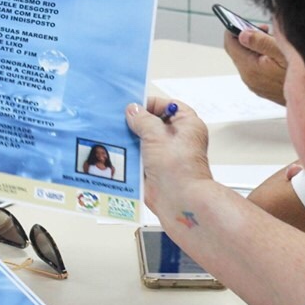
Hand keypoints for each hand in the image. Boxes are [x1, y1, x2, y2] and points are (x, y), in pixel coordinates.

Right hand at [125, 97, 213, 214]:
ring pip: (144, 141)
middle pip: (154, 123)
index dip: (150, 104)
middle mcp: (179, 139)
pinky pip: (139, 157)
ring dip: (131, 139)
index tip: (133, 105)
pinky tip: (117, 150)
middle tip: (120, 119)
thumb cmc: (180, 169)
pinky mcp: (156, 169)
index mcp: (188, 125)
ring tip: (116, 134)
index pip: (168, 106)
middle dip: (137, 122)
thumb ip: (143, 120)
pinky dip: (129, 155)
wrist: (180, 200)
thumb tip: (134, 111)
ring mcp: (166, 155)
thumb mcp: (156, 135)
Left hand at [224, 27, 286, 105]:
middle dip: (246, 38)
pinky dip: (259, 59)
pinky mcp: (261, 87)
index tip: (242, 21)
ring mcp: (254, 84)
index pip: (230, 44)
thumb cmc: (301, 75)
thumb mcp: (281, 52)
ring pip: (246, 60)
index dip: (233, 29)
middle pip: (237, 52)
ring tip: (272, 42)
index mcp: (249, 67)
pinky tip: (274, 56)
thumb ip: (260, 42)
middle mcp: (248, 78)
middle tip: (264, 29)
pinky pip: (253, 69)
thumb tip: (242, 34)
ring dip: (255, 48)